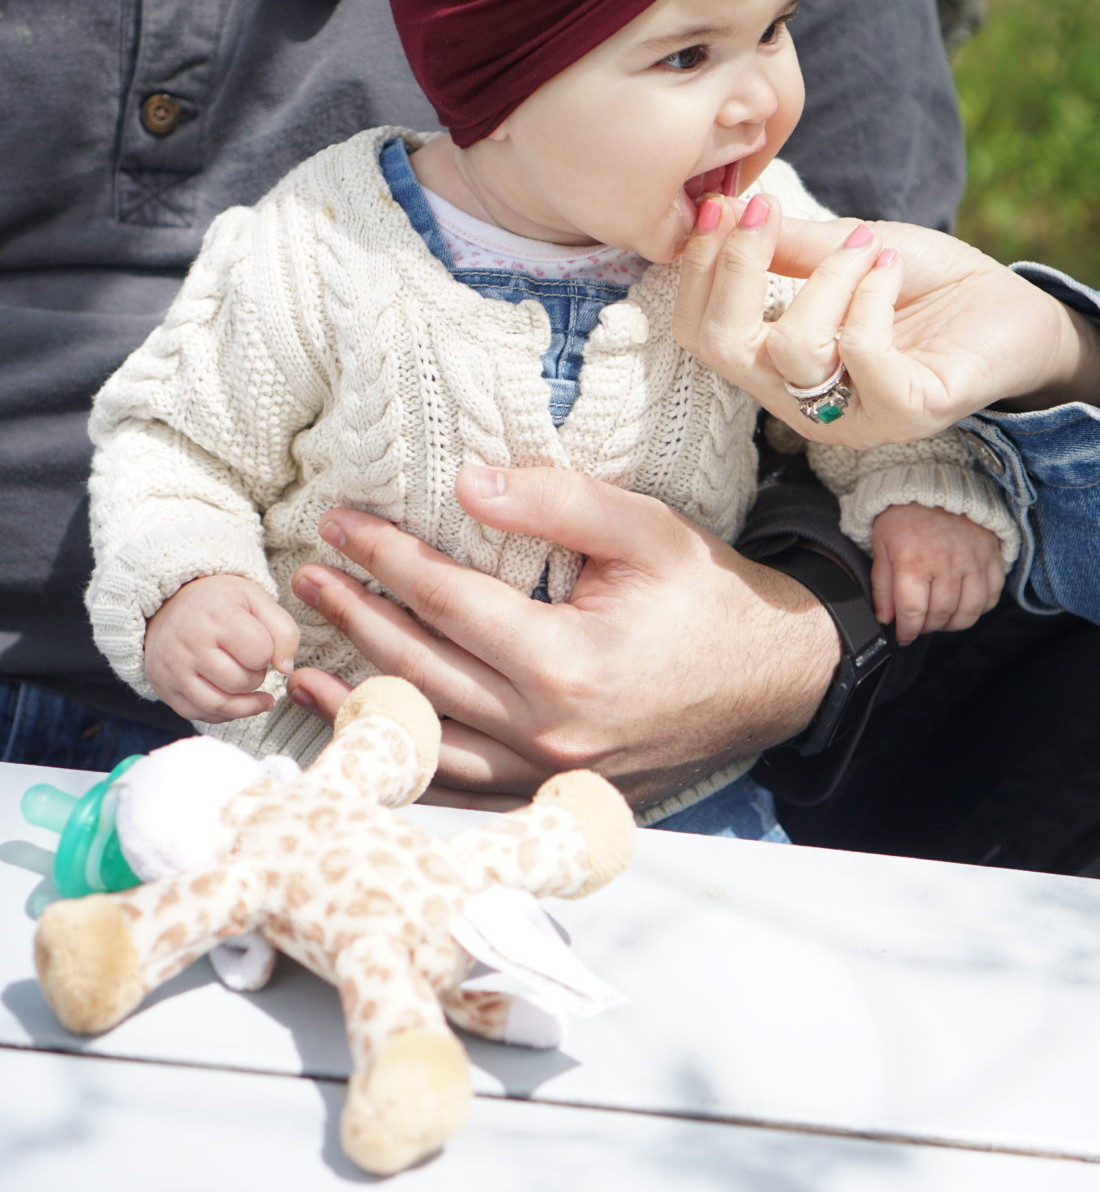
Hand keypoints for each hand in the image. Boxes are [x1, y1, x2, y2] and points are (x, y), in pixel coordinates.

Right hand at [144, 573, 299, 721]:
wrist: (169, 605)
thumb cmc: (220, 602)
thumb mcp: (256, 599)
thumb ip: (283, 630)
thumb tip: (286, 669)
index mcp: (217, 615)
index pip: (259, 653)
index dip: (268, 653)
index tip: (261, 644)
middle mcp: (190, 643)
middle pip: (241, 682)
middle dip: (256, 676)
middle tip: (251, 662)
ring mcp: (174, 669)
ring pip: (220, 705)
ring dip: (245, 702)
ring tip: (253, 689)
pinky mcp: (165, 688)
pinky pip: (201, 715)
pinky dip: (224, 713)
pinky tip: (234, 699)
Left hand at [286, 466, 840, 812]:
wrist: (777, 680)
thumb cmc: (713, 600)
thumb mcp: (648, 531)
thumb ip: (556, 503)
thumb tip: (466, 482)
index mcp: (569, 664)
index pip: (449, 602)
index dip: (386, 558)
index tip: (340, 524)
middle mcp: (549, 732)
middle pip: (423, 670)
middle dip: (357, 617)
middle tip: (308, 578)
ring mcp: (549, 776)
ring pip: (429, 741)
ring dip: (359, 702)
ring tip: (304, 667)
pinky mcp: (556, 796)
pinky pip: (462, 788)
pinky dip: (408, 762)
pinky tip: (372, 737)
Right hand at [674, 195, 1096, 445]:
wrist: (1010, 307)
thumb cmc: (923, 284)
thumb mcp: (844, 250)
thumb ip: (785, 246)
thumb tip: (723, 211)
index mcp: (775, 369)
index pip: (700, 331)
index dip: (699, 266)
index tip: (724, 203)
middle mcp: (802, 404)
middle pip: (722, 348)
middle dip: (735, 268)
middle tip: (766, 213)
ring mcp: (852, 418)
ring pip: (792, 346)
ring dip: (829, 276)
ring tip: (871, 248)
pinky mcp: (904, 413)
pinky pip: (861, 353)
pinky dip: (872, 295)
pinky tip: (894, 270)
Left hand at [871, 504, 1004, 642]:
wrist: (934, 483)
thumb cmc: (903, 515)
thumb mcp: (881, 546)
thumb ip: (882, 585)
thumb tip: (885, 619)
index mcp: (913, 562)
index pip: (913, 612)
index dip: (907, 631)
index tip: (903, 635)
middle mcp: (945, 564)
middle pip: (940, 615)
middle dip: (927, 626)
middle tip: (919, 624)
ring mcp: (972, 561)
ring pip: (969, 611)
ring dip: (953, 623)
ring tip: (941, 618)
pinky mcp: (991, 557)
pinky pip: (992, 596)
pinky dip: (979, 608)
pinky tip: (964, 605)